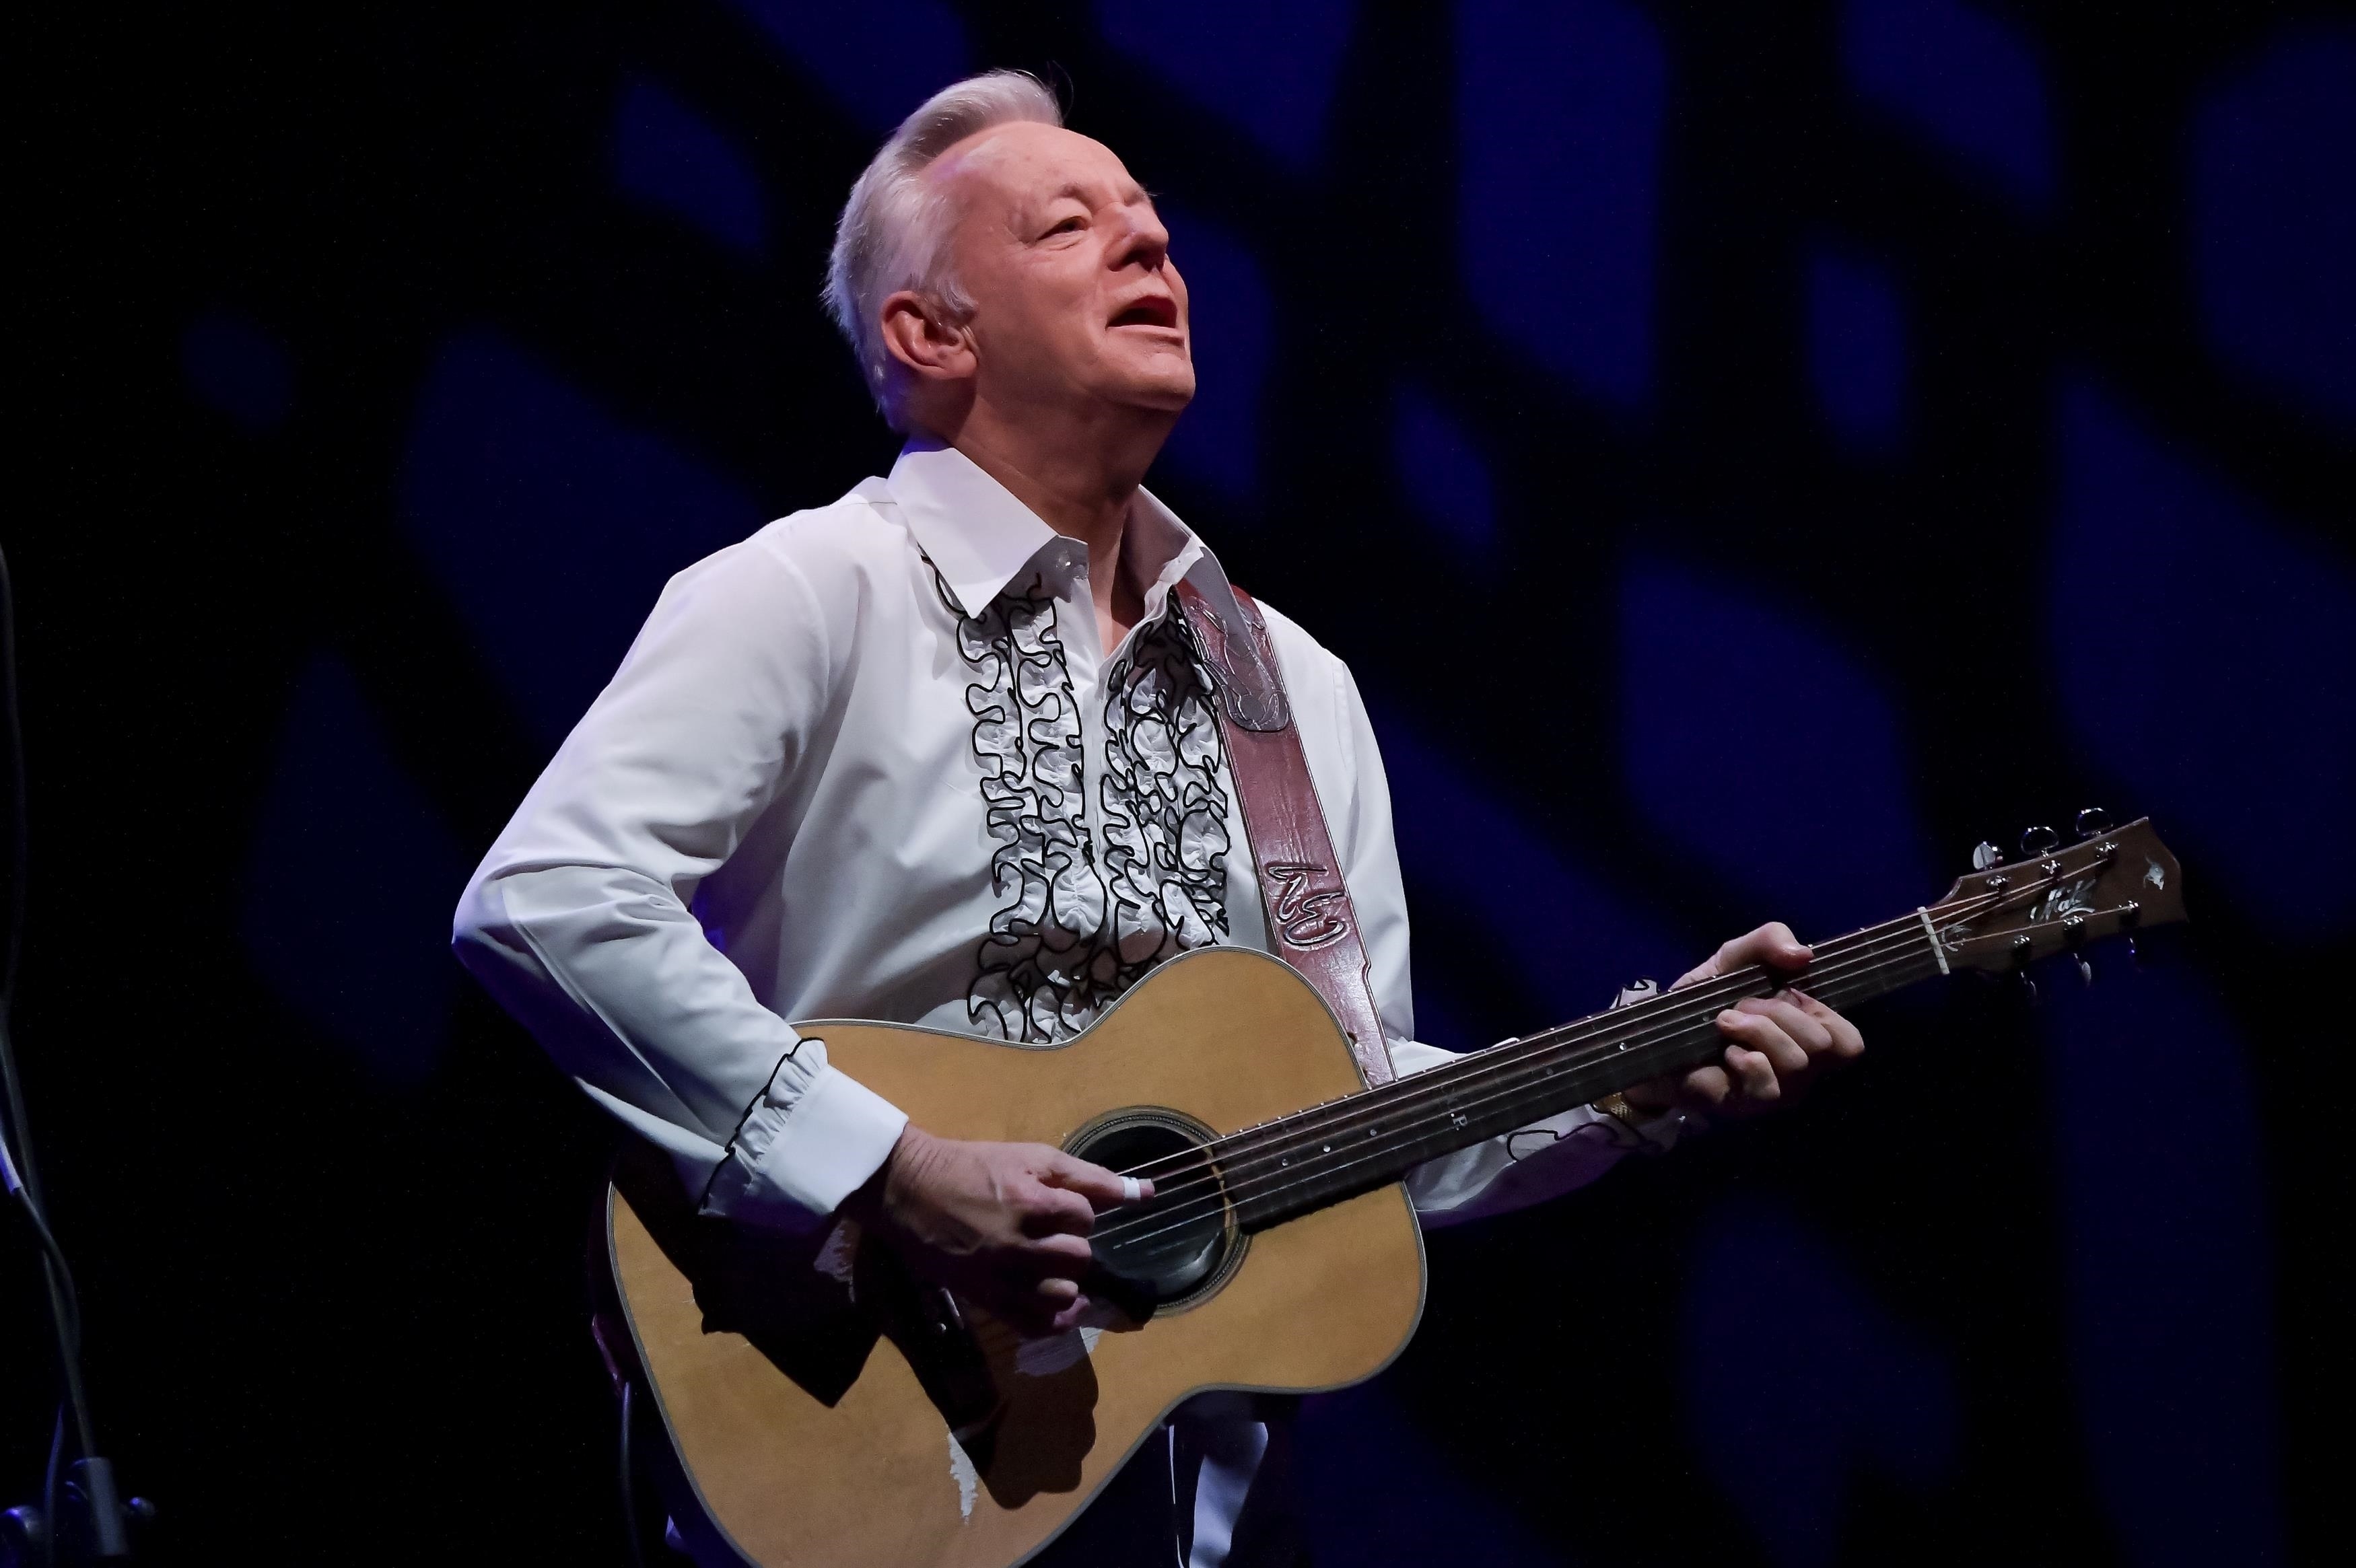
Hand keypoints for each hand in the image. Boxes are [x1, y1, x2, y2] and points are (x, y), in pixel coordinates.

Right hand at [842, 1126, 1150, 1335]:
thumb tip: (1147, 1193)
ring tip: (1048, 1265)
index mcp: (1030, 1202)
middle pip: (1079, 1258)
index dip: (1076, 1211)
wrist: (910, 1191)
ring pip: (1063, 1295)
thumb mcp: (1032, 1157)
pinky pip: (1035, 1326)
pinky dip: (1053, 1319)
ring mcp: (1000, 1278)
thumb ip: (1089, 1176)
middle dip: (1073, 1244)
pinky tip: (1053, 1302)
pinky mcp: (985, 1300)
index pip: (1085, 1218)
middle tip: (1050, 1235)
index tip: (1055, 1205)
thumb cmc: (973, 1167)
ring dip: (1065, 1279)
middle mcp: (1017, 1245)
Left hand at [1622, 922, 1864, 1119]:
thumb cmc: (1704, 1000)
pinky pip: (1767, 1085)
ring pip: (1797, 1062)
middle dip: (1778, 1012)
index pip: (1849, 1041)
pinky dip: (1745, 1058)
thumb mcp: (1734, 958)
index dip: (1822, 1012)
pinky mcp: (1746, 1105)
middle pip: (1823, 1043)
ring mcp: (1776, 1091)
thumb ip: (1768, 941)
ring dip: (1756, 1030)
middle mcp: (1800, 1069)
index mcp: (1806, 1036)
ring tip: (1725, 1022)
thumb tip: (1803, 954)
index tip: (1784, 995)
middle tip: (1741, 1006)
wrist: (1655, 1034)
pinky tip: (1725, 1052)